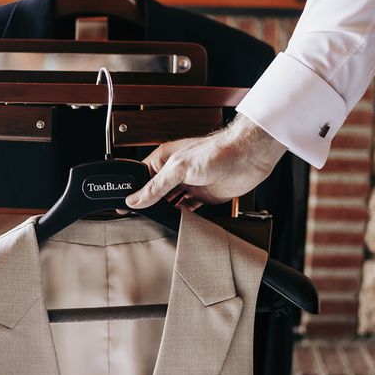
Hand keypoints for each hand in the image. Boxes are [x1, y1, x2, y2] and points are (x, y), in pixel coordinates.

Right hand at [125, 113, 286, 210]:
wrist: (248, 157)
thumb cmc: (217, 152)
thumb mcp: (179, 169)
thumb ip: (156, 186)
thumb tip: (135, 199)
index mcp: (165, 159)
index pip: (142, 178)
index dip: (134, 191)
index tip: (125, 206)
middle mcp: (177, 172)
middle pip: (156, 192)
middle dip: (150, 204)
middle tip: (141, 218)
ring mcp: (190, 184)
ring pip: (171, 202)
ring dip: (166, 211)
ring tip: (158, 222)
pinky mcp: (204, 195)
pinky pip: (188, 209)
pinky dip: (183, 216)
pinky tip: (178, 222)